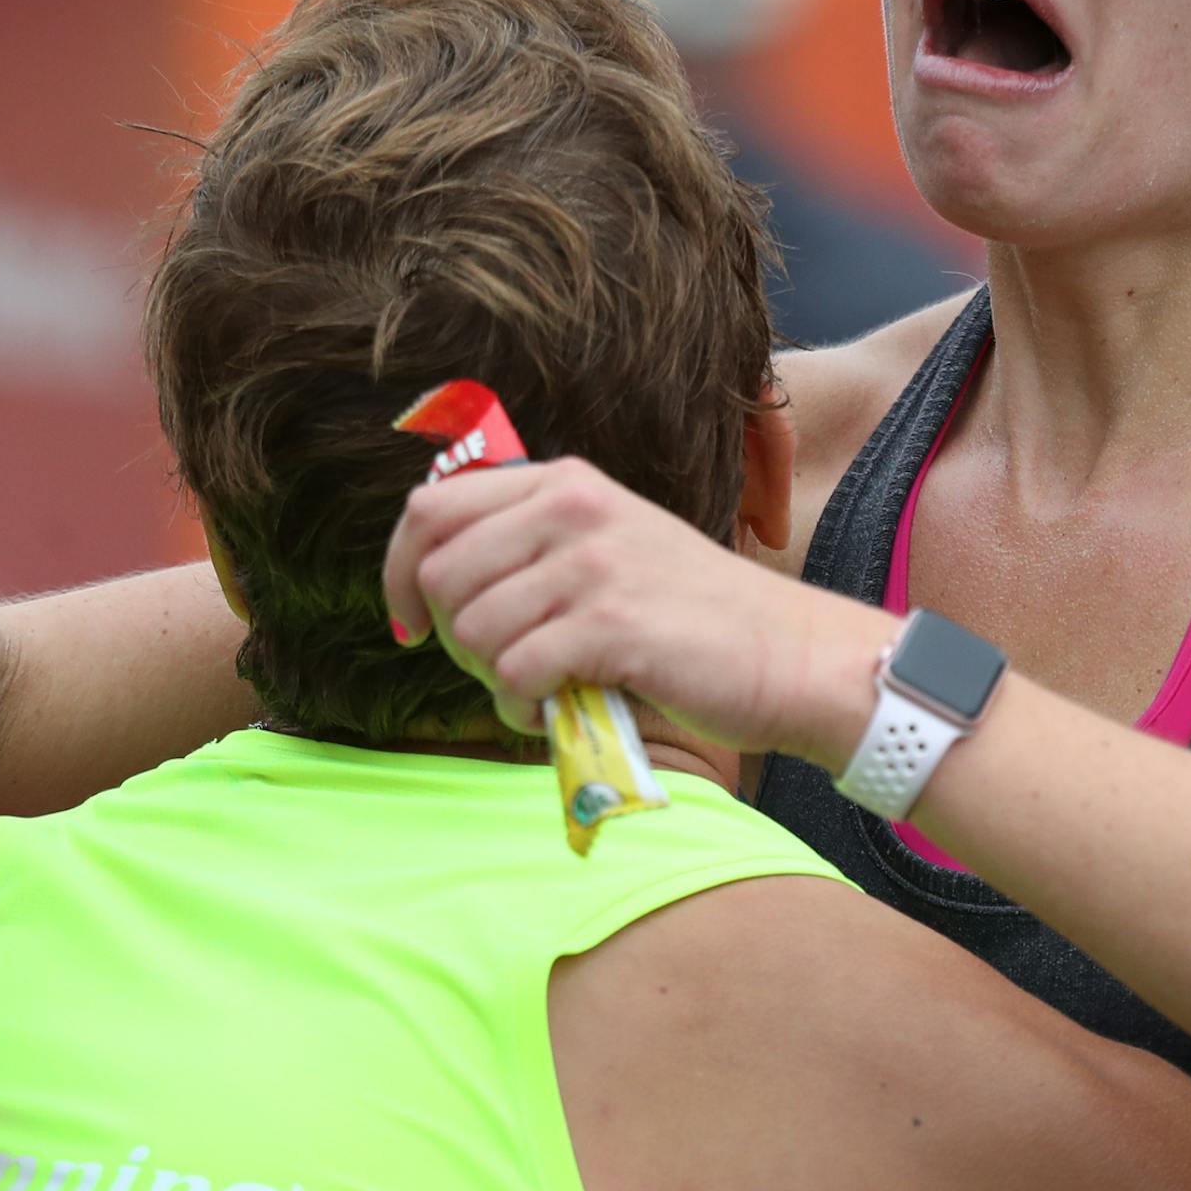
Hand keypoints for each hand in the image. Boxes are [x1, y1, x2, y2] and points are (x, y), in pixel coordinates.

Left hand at [382, 457, 885, 761]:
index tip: (409, 622)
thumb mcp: (611, 546)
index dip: (400, 571)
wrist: (790, 652)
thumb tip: (431, 582)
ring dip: (491, 679)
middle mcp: (573, 508)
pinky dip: (523, 707)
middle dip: (451, 638)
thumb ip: (535, 545)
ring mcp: (592, 563)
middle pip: (439, 574)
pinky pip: (513, 672)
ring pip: (470, 628)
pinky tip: (561, 707)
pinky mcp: (610, 624)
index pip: (431, 507)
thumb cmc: (693, 617)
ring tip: (543, 690)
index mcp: (565, 483)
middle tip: (501, 668)